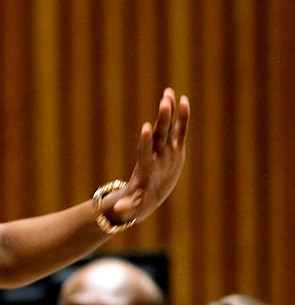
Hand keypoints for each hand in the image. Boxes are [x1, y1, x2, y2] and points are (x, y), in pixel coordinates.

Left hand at [111, 87, 188, 222]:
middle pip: (158, 136)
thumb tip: (121, 210)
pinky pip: (180, 132)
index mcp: (145, 170)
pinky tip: (183, 100)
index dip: (144, 142)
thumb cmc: (134, 205)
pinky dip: (182, 118)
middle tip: (164, 101)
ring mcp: (164, 152)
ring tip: (169, 93)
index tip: (145, 128)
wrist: (142, 200)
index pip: (144, 153)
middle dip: (162, 120)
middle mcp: (155, 157)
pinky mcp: (175, 151)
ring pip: (167, 129)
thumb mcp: (131, 208)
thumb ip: (128, 207)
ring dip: (169, 112)